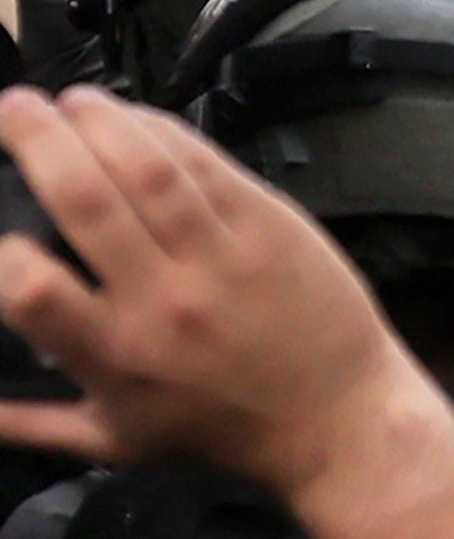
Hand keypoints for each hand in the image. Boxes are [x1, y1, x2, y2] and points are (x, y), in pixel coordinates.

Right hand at [0, 86, 431, 499]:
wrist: (334, 416)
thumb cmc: (220, 429)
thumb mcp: (114, 441)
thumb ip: (27, 423)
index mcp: (115, 352)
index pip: (33, 288)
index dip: (2, 252)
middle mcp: (164, 297)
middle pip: (87, 198)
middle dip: (38, 139)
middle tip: (8, 108)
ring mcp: (221, 253)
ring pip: (148, 167)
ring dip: (100, 119)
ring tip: (64, 98)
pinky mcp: (269, 221)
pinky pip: (206, 162)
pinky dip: (162, 130)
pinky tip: (132, 116)